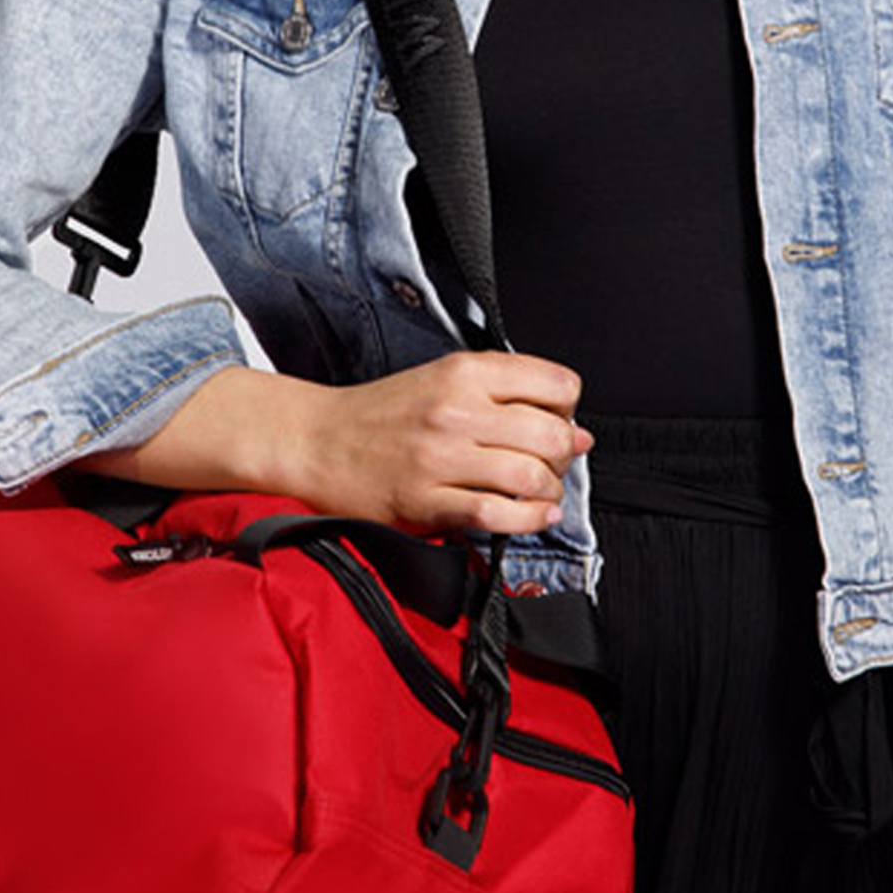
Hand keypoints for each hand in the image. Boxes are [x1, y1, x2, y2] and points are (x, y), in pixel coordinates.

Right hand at [278, 350, 592, 536]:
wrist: (316, 440)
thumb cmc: (380, 413)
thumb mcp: (442, 378)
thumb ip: (506, 395)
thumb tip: (576, 431)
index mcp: (463, 372)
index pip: (556, 385)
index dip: (569, 410)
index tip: (559, 423)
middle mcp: (455, 410)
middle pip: (551, 435)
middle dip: (564, 457)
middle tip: (552, 465)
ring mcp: (440, 457)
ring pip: (529, 476)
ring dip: (550, 492)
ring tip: (542, 494)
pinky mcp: (425, 500)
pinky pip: (495, 513)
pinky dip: (527, 520)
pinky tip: (534, 517)